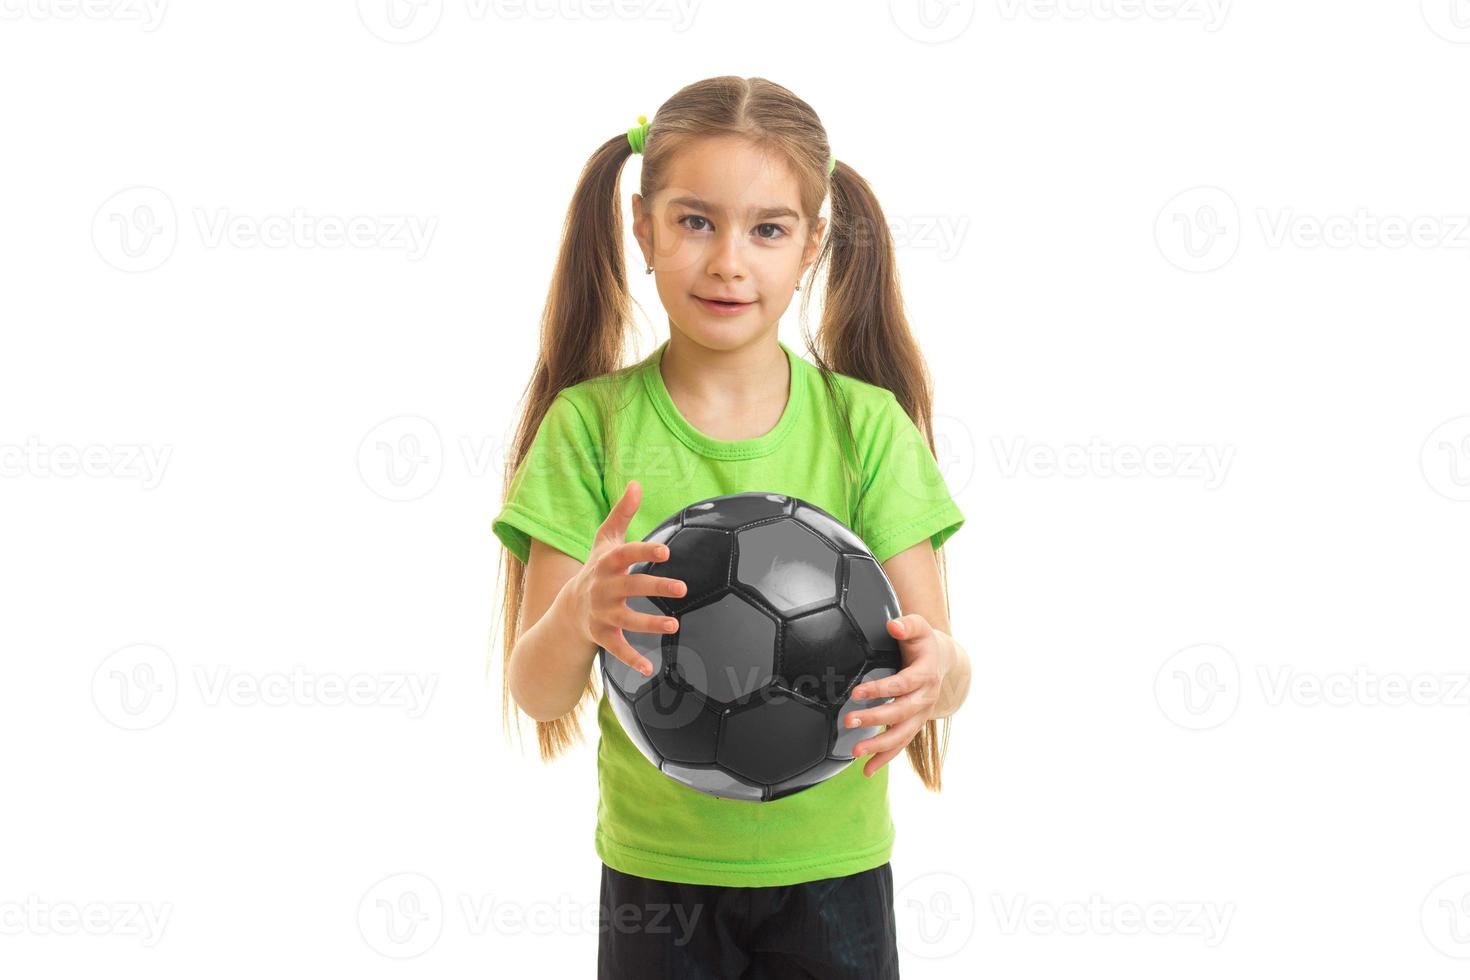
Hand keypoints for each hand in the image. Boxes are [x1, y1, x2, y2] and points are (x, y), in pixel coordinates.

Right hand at [560, 479, 687, 676]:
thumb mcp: (605, 540)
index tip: (666, 550)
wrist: (568, 608)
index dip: (644, 551)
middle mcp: (604, 588)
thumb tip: (636, 483)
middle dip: (655, 587)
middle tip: (683, 588)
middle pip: (631, 587)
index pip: (626, 555)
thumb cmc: (597, 569)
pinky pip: (617, 649)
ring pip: (627, 620)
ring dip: (649, 624)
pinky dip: (631, 659)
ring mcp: (602, 614)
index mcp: (607, 564)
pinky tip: (649, 668)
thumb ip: (622, 513)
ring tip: (674, 625)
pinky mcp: (602, 635)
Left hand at [847, 613, 950, 777]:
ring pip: (901, 735)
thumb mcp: (919, 628)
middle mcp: (925, 699)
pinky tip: (866, 770)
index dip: (879, 689)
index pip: (901, 684)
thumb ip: (907, 624)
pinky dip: (884, 758)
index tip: (856, 693)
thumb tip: (893, 625)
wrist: (942, 662)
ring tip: (856, 751)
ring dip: (879, 745)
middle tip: (849, 721)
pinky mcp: (914, 725)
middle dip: (875, 718)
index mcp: (925, 675)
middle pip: (900, 712)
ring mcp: (921, 715)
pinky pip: (900, 745)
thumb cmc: (923, 644)